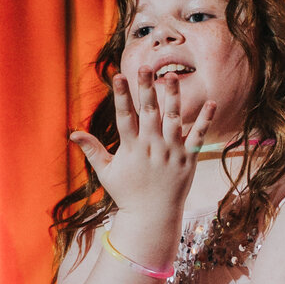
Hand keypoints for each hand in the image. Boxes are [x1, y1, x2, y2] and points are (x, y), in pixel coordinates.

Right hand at [68, 67, 218, 226]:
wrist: (152, 217)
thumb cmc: (127, 193)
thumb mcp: (106, 172)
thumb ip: (92, 150)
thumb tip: (72, 133)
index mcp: (131, 148)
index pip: (124, 116)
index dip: (121, 96)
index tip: (118, 76)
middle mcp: (151, 147)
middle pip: (149, 112)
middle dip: (146, 88)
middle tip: (145, 66)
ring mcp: (171, 152)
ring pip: (173, 119)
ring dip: (173, 97)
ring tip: (172, 76)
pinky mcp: (187, 160)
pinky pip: (198, 137)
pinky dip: (204, 120)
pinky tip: (211, 103)